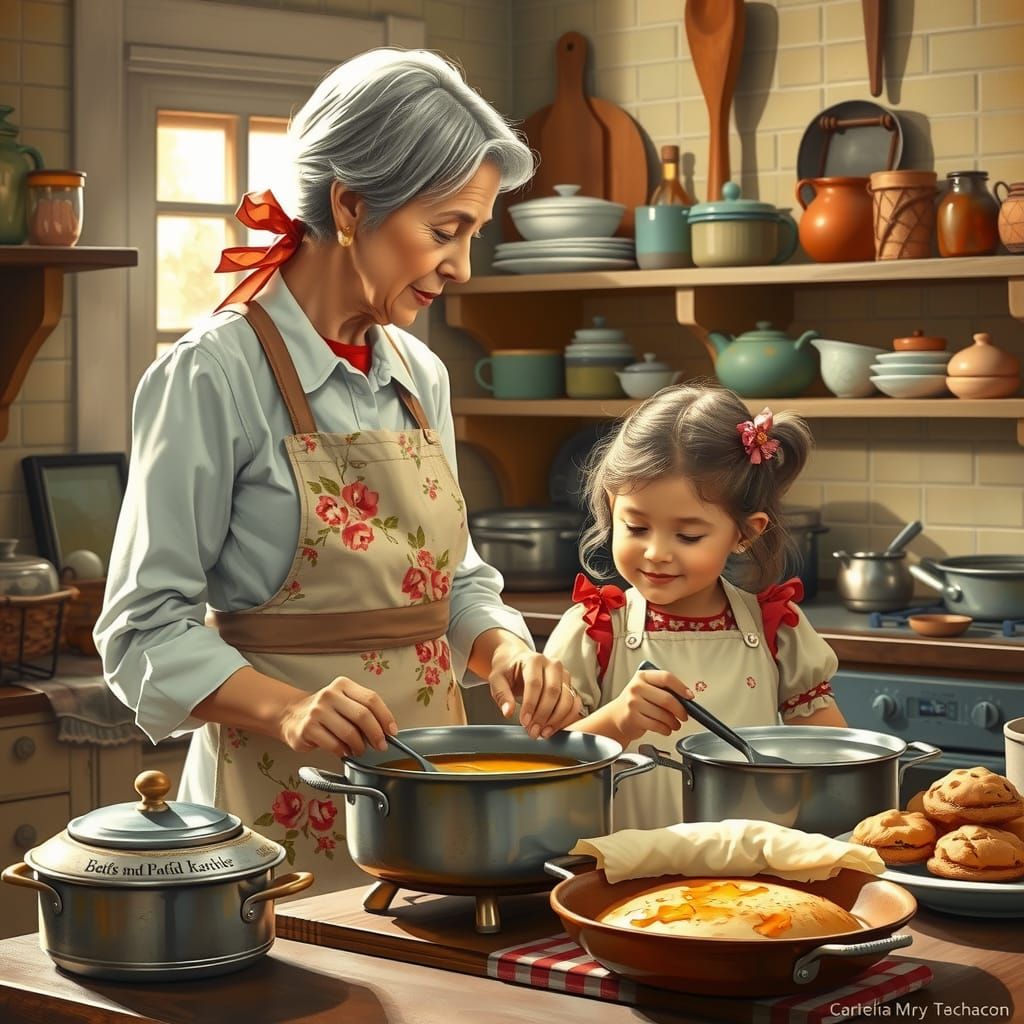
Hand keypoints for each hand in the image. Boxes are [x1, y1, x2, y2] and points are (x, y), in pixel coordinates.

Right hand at [279, 676, 397, 756]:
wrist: (292, 715)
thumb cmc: (326, 711)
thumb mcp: (344, 702)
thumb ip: (363, 710)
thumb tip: (386, 731)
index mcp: (343, 685)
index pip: (371, 699)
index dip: (385, 717)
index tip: (392, 732)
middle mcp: (330, 695)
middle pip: (362, 715)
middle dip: (376, 734)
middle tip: (381, 746)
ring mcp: (317, 711)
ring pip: (349, 732)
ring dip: (360, 746)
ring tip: (360, 750)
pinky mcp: (307, 729)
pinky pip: (334, 745)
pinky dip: (344, 752)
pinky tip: (345, 752)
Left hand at [487, 641, 581, 738]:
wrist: (517, 662)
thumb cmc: (508, 671)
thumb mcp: (497, 680)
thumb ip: (501, 695)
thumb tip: (508, 711)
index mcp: (534, 660)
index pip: (535, 683)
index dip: (530, 705)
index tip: (524, 721)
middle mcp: (552, 664)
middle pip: (553, 692)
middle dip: (543, 715)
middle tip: (533, 731)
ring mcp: (564, 674)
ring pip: (567, 699)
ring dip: (556, 719)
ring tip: (542, 732)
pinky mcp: (570, 685)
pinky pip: (574, 704)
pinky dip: (566, 719)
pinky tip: (553, 728)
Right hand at [606, 665, 692, 742]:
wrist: (616, 716)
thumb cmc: (636, 702)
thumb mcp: (647, 689)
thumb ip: (664, 690)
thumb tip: (686, 698)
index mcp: (643, 676)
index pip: (666, 677)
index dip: (681, 687)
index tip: (689, 696)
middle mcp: (636, 687)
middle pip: (667, 698)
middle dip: (680, 710)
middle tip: (684, 715)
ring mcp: (633, 703)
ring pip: (663, 714)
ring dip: (673, 722)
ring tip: (675, 724)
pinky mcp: (633, 718)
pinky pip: (656, 725)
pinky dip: (665, 729)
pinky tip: (666, 729)